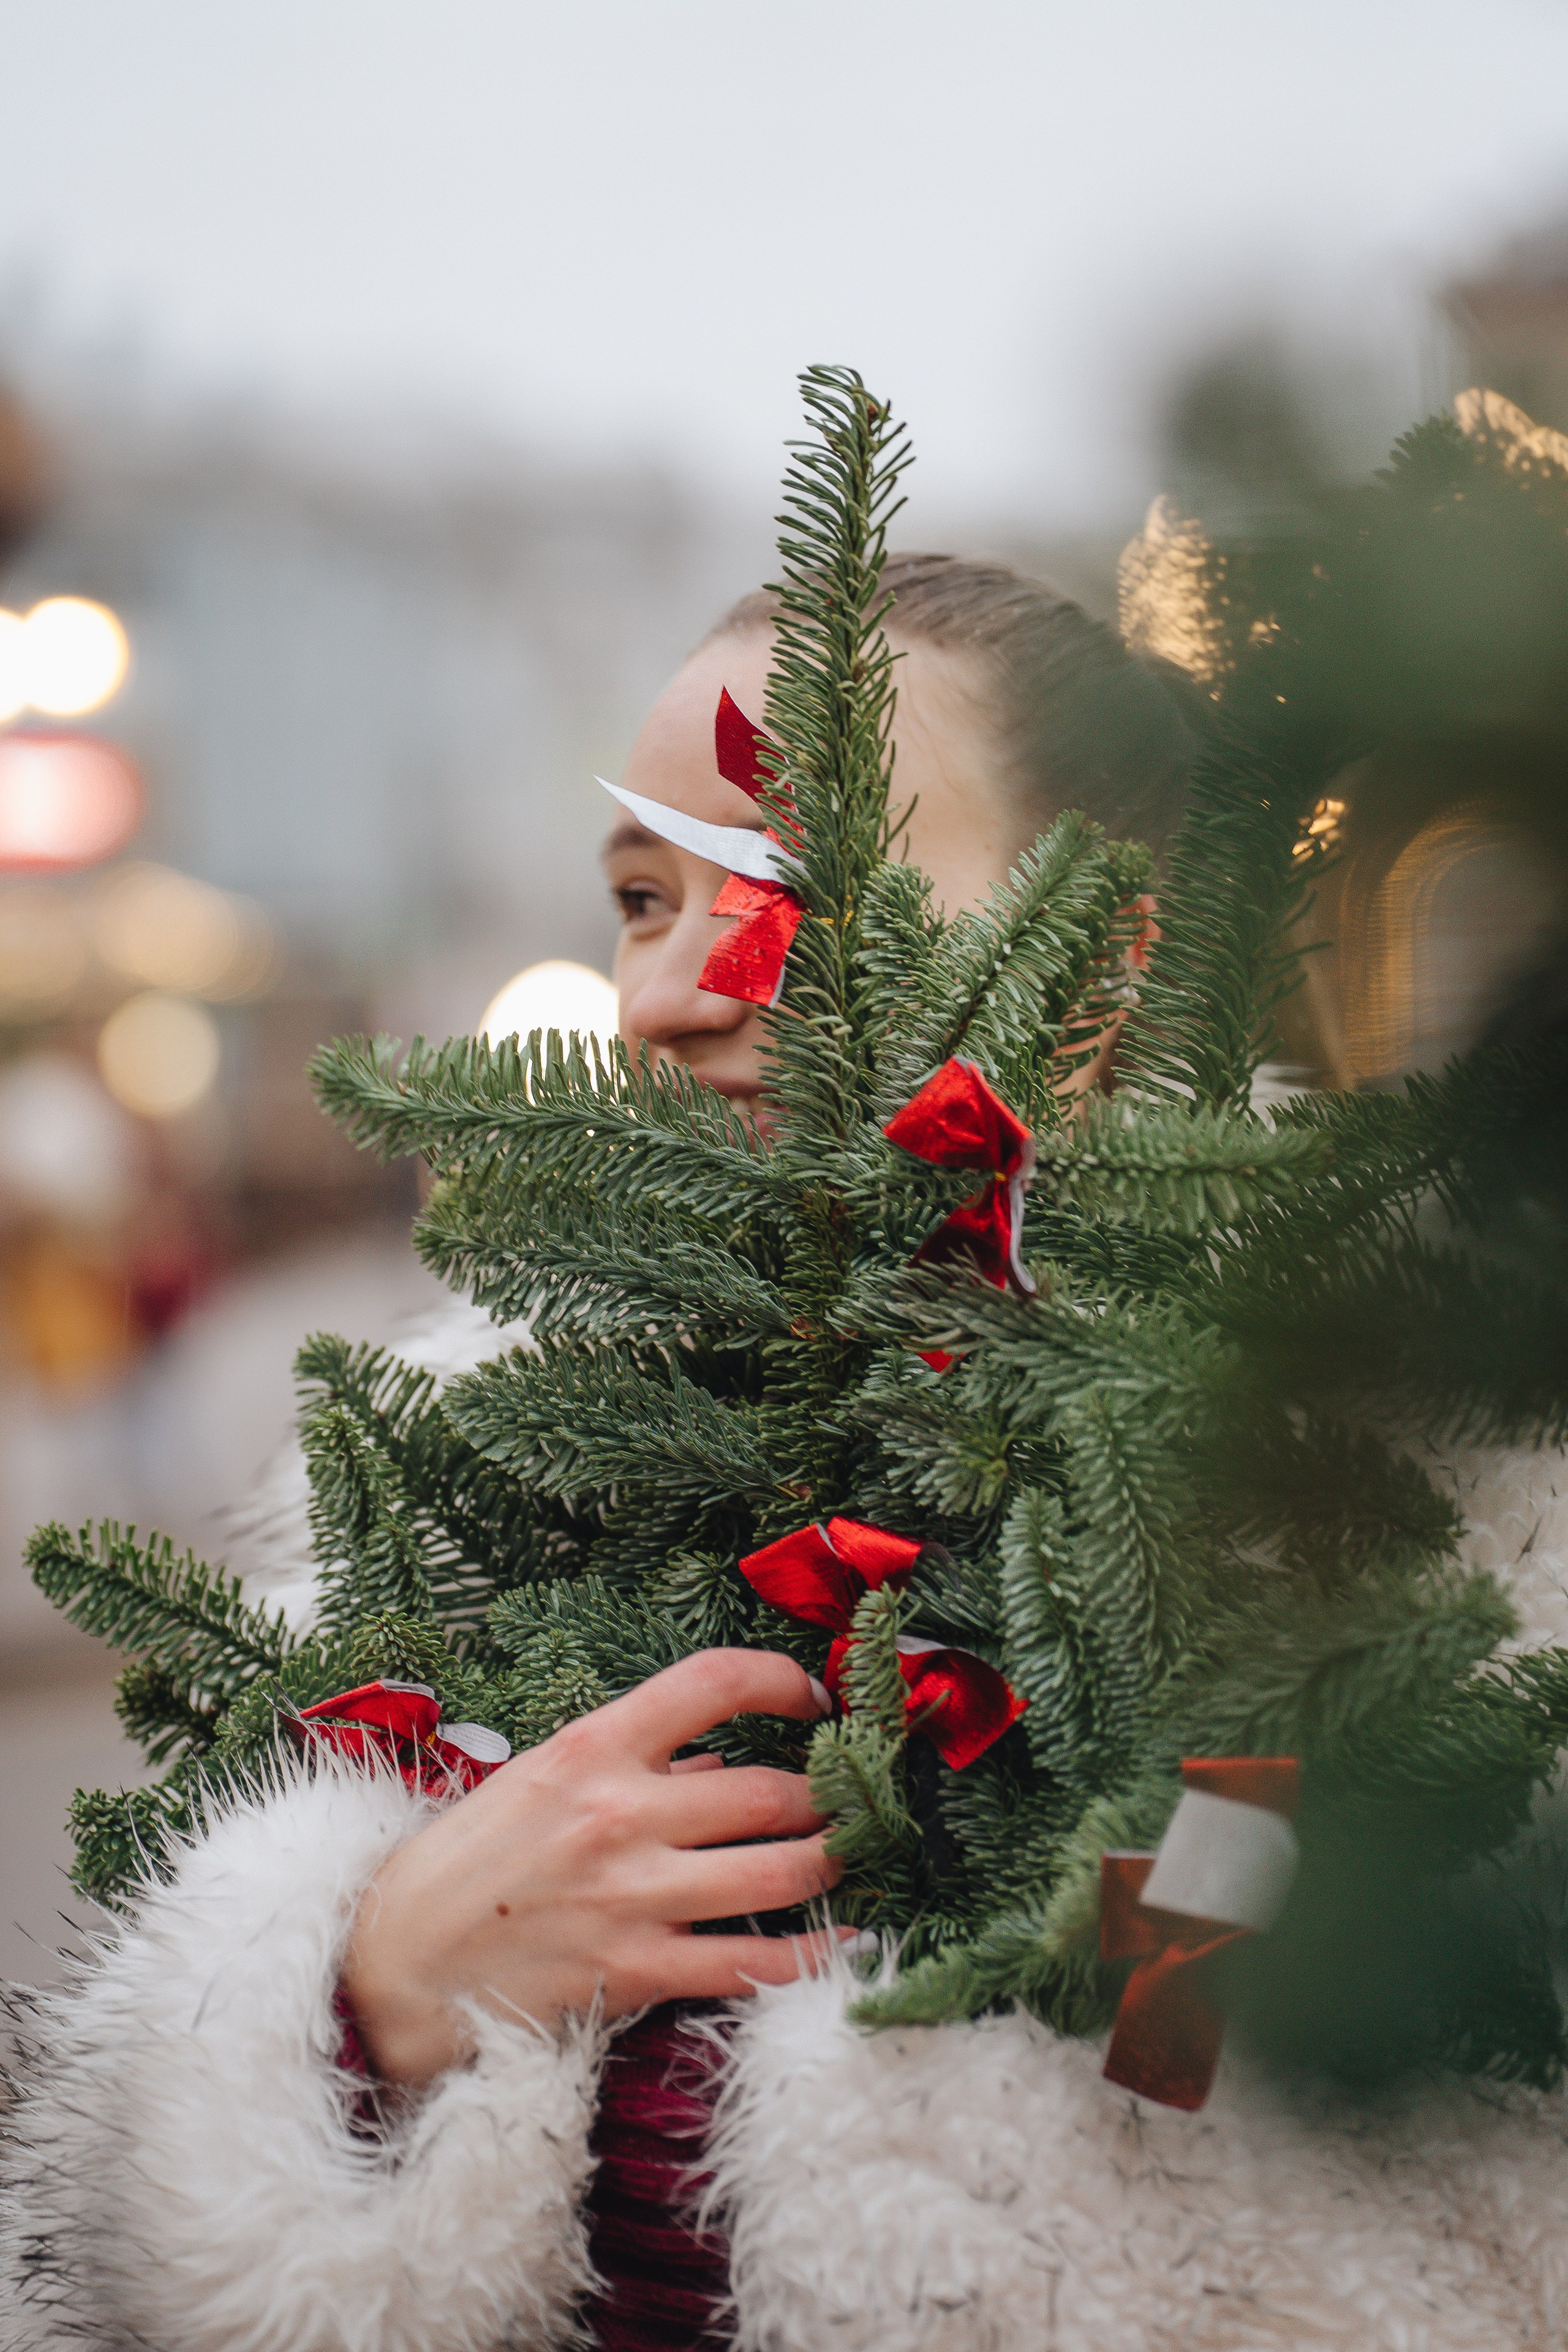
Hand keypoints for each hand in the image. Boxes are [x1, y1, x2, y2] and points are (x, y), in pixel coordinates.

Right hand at [341, 1648, 842, 2086]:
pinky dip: (814, 1955)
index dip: (782, 1679)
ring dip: (832, 1863)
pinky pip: (754, 1963)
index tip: (816, 1699)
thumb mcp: (539, 1780)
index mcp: (592, 1749)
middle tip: (851, 1796)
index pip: (712, 1682)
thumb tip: (721, 1762)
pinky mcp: (638, 1972)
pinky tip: (848, 1939)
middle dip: (828, 1794)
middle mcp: (620, 1815)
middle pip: (770, 1790)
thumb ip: (633, 1766)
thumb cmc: (468, 1863)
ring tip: (853, 1854)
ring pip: (780, 1873)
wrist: (395, 1968)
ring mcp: (634, 1898)